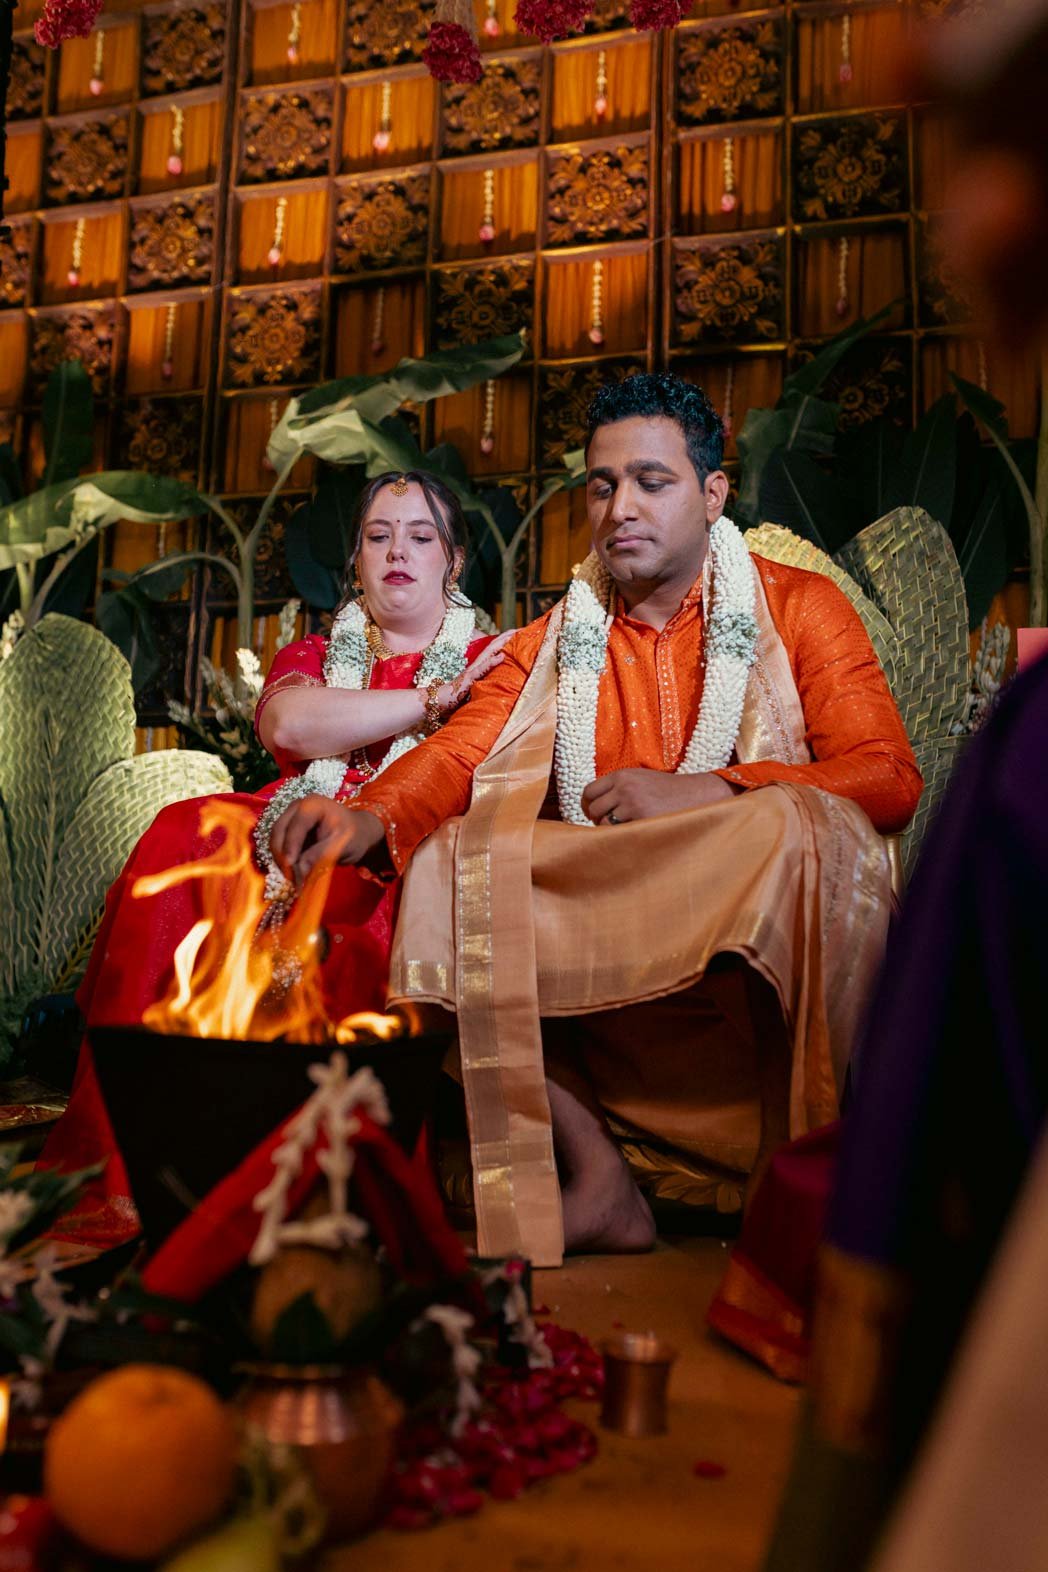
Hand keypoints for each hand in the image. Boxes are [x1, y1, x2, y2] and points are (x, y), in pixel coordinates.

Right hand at [269, 796, 385, 885]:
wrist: (358, 833)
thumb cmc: (354, 837)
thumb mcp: (341, 846)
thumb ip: (320, 856)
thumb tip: (299, 871)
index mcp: (312, 805)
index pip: (294, 827)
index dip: (290, 848)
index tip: (290, 869)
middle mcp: (297, 807)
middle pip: (278, 832)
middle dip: (282, 857)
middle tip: (291, 879)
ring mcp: (290, 816)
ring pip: (275, 840)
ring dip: (281, 860)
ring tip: (294, 879)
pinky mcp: (288, 828)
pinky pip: (279, 845)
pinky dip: (283, 859)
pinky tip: (293, 873)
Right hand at [438, 629, 514, 711]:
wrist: (436, 701)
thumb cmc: (454, 698)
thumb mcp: (473, 689)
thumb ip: (482, 684)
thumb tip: (494, 683)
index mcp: (478, 668)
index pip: (493, 651)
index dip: (505, 641)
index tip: (519, 633)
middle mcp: (476, 666)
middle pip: (493, 647)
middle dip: (507, 637)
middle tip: (521, 628)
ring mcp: (472, 672)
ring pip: (488, 654)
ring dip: (501, 644)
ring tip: (513, 635)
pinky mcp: (468, 680)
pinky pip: (481, 670)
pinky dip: (491, 662)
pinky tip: (501, 656)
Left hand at [581, 768, 739, 825]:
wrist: (698, 794)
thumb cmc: (669, 791)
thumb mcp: (641, 779)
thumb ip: (619, 788)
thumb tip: (592, 807)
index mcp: (622, 775)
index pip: (589, 791)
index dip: (588, 806)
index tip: (593, 815)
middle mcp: (624, 786)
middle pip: (594, 809)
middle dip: (598, 820)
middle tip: (611, 826)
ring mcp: (633, 802)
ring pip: (604, 823)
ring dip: (611, 831)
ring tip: (625, 831)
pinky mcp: (642, 818)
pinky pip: (620, 832)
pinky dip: (623, 836)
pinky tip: (634, 834)